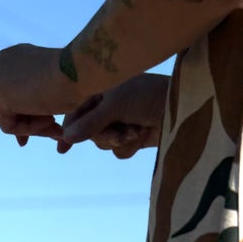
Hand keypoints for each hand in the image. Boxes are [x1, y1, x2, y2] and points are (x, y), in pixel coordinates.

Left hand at [0, 43, 71, 146]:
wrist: (76, 72)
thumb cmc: (75, 76)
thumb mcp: (58, 85)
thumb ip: (43, 96)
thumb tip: (39, 117)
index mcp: (17, 55)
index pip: (17, 90)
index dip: (32, 110)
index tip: (51, 124)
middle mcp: (4, 63)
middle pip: (12, 104)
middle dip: (34, 123)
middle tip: (58, 133)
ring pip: (11, 116)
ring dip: (36, 128)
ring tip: (59, 130)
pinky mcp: (0, 95)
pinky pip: (9, 125)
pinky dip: (30, 129)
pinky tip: (51, 123)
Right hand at [56, 74, 171, 156]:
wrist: (180, 107)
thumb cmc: (147, 96)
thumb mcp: (115, 106)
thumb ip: (89, 123)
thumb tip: (67, 137)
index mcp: (101, 90)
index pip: (77, 112)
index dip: (69, 129)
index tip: (62, 148)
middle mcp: (109, 106)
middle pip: (89, 132)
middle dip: (103, 135)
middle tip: (117, 133)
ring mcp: (122, 122)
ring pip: (104, 143)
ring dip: (118, 140)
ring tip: (134, 130)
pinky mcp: (134, 137)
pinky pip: (120, 151)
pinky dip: (129, 146)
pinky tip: (142, 135)